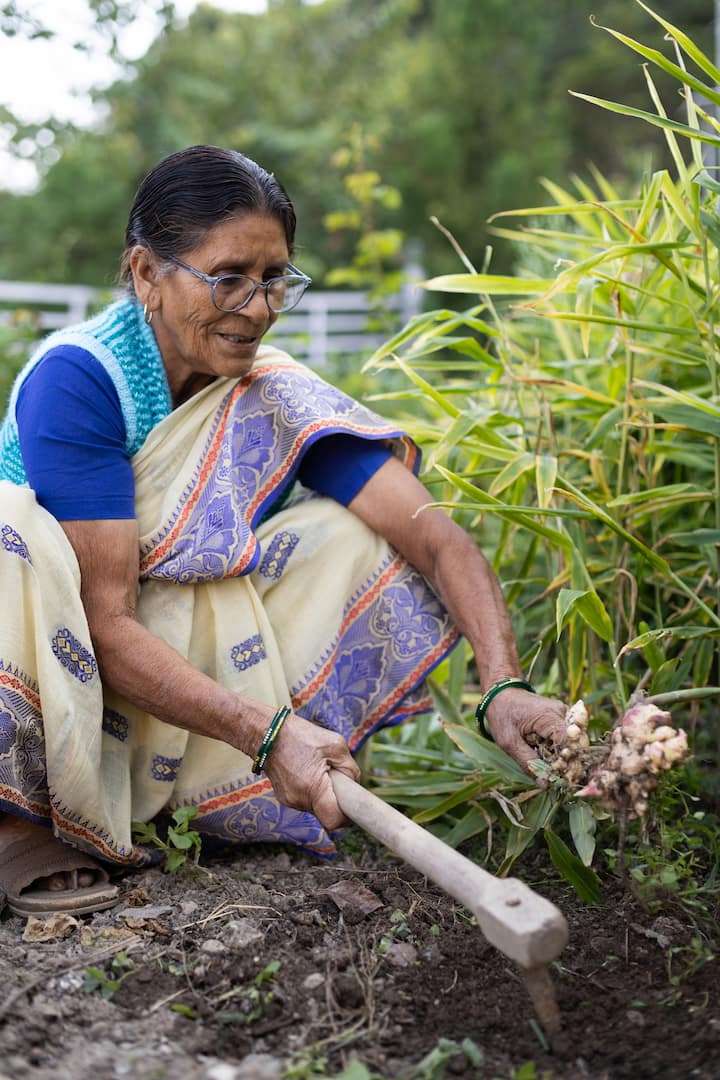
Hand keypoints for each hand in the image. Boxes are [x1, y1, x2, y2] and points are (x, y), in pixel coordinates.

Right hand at [263, 712, 359, 831]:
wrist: (268, 733)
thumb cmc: (301, 735)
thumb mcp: (335, 745)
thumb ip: (350, 769)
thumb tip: (353, 785)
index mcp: (312, 788)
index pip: (333, 821)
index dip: (347, 818)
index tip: (353, 807)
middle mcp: (298, 800)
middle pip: (326, 814)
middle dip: (336, 801)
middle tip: (339, 781)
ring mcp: (289, 800)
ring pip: (316, 807)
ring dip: (324, 795)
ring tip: (321, 771)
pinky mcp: (284, 797)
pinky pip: (306, 801)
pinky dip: (313, 792)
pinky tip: (310, 772)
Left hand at [486, 688, 566, 775]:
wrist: (500, 694)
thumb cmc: (502, 715)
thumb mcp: (509, 743)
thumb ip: (528, 763)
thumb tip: (545, 784)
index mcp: (548, 716)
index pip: (569, 743)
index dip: (567, 762)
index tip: (560, 778)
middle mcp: (561, 712)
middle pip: (574, 743)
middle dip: (566, 762)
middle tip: (553, 776)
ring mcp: (563, 714)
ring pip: (571, 742)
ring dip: (561, 756)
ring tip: (547, 764)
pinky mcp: (560, 718)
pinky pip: (565, 738)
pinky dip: (557, 749)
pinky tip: (545, 754)